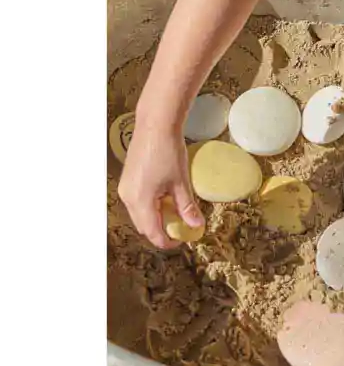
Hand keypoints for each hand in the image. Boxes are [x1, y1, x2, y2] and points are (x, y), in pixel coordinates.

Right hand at [117, 120, 203, 248]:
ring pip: (139, 213)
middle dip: (161, 229)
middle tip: (182, 226)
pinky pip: (137, 201)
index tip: (182, 240)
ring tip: (177, 210)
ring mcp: (125, 188)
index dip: (167, 240)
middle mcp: (127, 197)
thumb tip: (196, 225)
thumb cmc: (168, 151)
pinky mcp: (127, 179)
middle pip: (143, 225)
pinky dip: (150, 205)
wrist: (155, 125)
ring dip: (156, 217)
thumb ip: (187, 206)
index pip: (152, 232)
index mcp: (140, 201)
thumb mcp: (181, 181)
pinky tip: (166, 197)